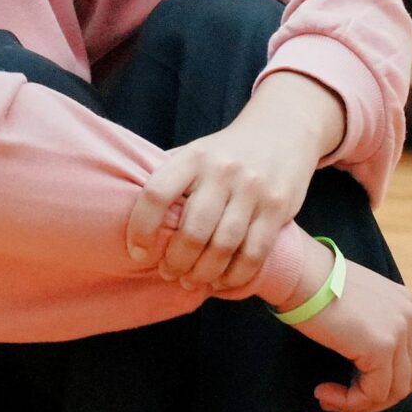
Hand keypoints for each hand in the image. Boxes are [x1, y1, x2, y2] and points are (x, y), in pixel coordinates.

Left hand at [125, 73, 340, 292]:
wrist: (283, 130)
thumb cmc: (226, 151)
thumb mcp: (195, 153)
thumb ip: (170, 178)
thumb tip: (128, 213)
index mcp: (194, 156)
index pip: (156, 194)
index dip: (140, 228)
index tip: (137, 252)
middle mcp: (223, 171)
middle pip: (192, 231)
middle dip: (176, 262)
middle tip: (168, 273)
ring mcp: (253, 189)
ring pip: (223, 247)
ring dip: (203, 274)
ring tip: (191, 281)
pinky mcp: (278, 208)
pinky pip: (254, 254)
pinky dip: (234, 276)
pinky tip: (221, 281)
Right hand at [287, 259, 411, 411]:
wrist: (297, 272)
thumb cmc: (311, 285)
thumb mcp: (352, 305)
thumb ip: (366, 330)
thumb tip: (361, 373)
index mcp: (404, 304)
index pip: (407, 359)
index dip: (381, 383)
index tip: (350, 392)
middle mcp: (409, 316)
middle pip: (408, 378)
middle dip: (376, 398)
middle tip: (344, 403)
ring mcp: (399, 332)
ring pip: (393, 391)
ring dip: (360, 403)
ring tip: (329, 398)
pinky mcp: (381, 348)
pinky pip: (372, 393)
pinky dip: (349, 401)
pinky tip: (324, 393)